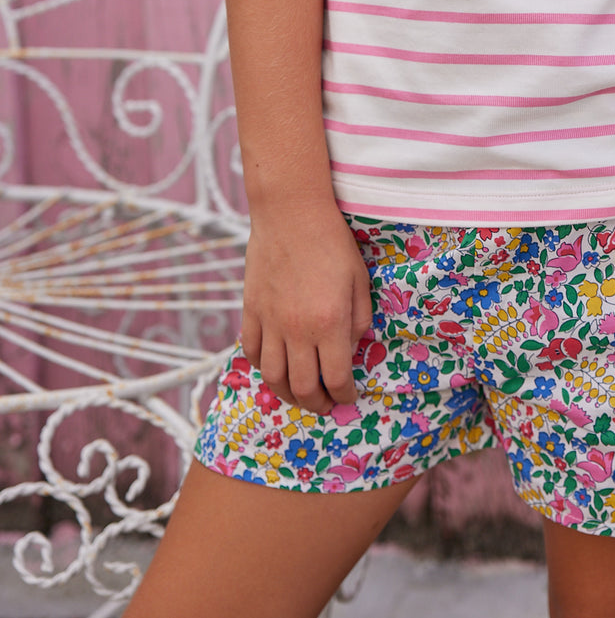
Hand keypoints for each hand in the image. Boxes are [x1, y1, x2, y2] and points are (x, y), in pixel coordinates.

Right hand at [239, 202, 373, 414]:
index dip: (344, 394)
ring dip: (287, 394)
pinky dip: (262, 368)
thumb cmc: (332, 242)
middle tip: (326, 405)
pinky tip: (275, 367)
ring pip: (273, 377)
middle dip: (317, 403)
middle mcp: (297, 329)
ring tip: (300, 395)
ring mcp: (270, 322)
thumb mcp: (359, 280)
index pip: (336, 377)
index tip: (349, 397)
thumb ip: (359, 321)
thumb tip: (351, 351)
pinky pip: (252, 352)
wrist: (291, 213)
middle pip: (303, 386)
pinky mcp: (251, 311)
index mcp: (330, 322)